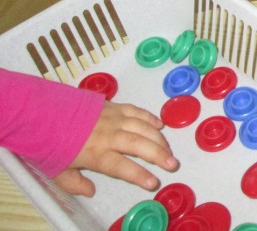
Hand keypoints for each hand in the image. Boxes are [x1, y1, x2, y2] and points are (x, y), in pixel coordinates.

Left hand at [53, 102, 177, 196]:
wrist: (43, 112)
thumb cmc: (52, 143)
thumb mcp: (57, 170)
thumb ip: (75, 183)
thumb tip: (91, 191)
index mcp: (96, 153)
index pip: (121, 166)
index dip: (139, 175)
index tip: (153, 182)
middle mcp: (109, 135)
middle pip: (138, 145)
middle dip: (158, 155)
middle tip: (172, 164)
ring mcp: (113, 118)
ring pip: (142, 127)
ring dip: (158, 139)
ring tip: (169, 149)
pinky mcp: (114, 105)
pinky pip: (137, 111)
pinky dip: (150, 118)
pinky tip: (159, 125)